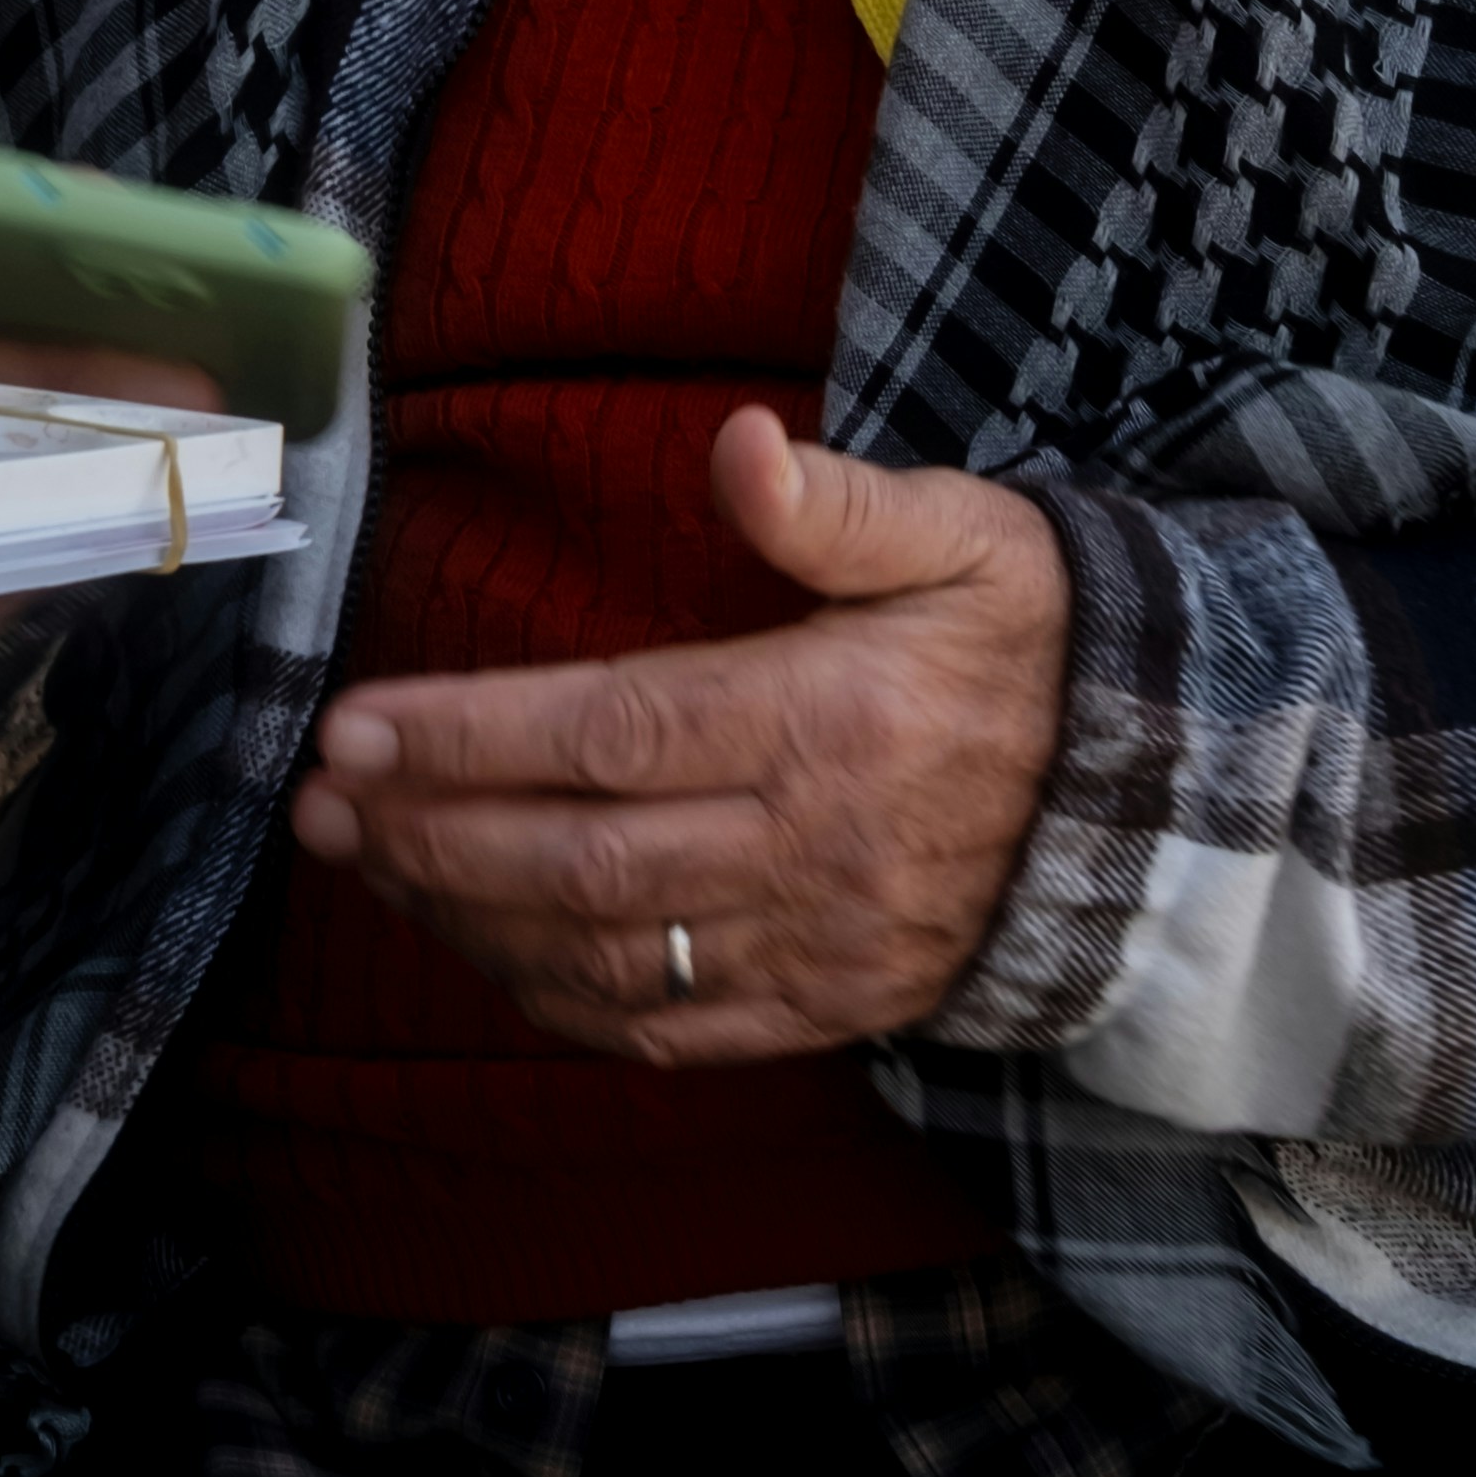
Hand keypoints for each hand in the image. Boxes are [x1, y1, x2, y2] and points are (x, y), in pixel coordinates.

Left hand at [289, 406, 1069, 1058]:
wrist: (1155, 798)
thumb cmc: (1035, 642)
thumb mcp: (968, 536)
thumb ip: (841, 504)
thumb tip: (737, 445)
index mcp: (829, 719)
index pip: (611, 731)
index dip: (469, 737)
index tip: (354, 728)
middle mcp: (812, 848)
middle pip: (580, 860)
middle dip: (430, 835)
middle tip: (321, 806)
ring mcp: (819, 947)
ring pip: (607, 957)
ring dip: (470, 920)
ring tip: (373, 866)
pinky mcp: (831, 1011)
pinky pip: (673, 1031)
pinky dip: (564, 1005)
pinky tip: (489, 952)